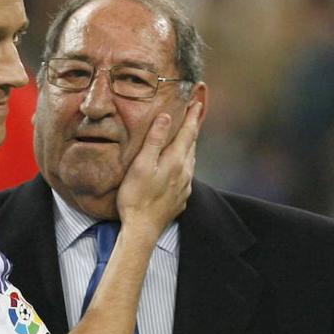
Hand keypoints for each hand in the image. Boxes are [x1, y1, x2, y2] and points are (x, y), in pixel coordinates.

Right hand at [114, 101, 200, 235]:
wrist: (142, 230)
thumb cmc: (136, 197)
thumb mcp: (141, 165)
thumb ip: (154, 140)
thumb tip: (166, 117)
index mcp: (175, 161)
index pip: (188, 133)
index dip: (192, 116)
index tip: (197, 103)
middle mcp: (185, 172)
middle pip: (192, 145)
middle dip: (192, 129)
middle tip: (194, 115)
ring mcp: (185, 187)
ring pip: (191, 160)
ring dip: (190, 146)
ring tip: (188, 137)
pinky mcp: (180, 199)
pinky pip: (187, 175)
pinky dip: (185, 164)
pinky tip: (180, 166)